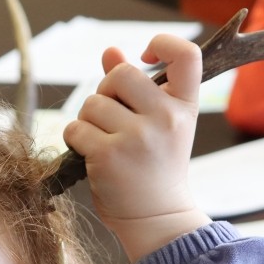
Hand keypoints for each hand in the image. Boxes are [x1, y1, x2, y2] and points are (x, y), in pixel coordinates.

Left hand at [62, 34, 210, 262]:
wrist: (157, 219)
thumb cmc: (155, 167)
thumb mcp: (158, 124)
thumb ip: (136, 87)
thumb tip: (110, 51)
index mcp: (185, 107)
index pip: (187, 54)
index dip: (163, 44)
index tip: (145, 58)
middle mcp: (166, 118)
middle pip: (120, 74)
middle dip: (106, 91)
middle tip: (112, 117)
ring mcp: (137, 137)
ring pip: (92, 103)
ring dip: (89, 120)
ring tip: (105, 141)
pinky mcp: (108, 156)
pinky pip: (76, 128)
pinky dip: (76, 139)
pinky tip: (92, 155)